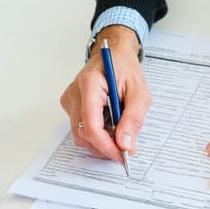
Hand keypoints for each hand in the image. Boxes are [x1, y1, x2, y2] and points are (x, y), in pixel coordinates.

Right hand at [60, 25, 151, 162]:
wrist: (114, 54)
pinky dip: (97, 134)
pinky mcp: (70, 106)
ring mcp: (70, 100)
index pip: (91, 125)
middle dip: (105, 147)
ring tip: (120, 133)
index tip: (122, 154)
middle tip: (126, 148)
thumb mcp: (139, 92)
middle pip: (83, 134)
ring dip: (101, 141)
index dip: (106, 145)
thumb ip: (133, 119)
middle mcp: (74, 93)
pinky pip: (81, 128)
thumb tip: (126, 145)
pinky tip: (110, 126)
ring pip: (81, 135)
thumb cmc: (125, 68)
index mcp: (89, 84)